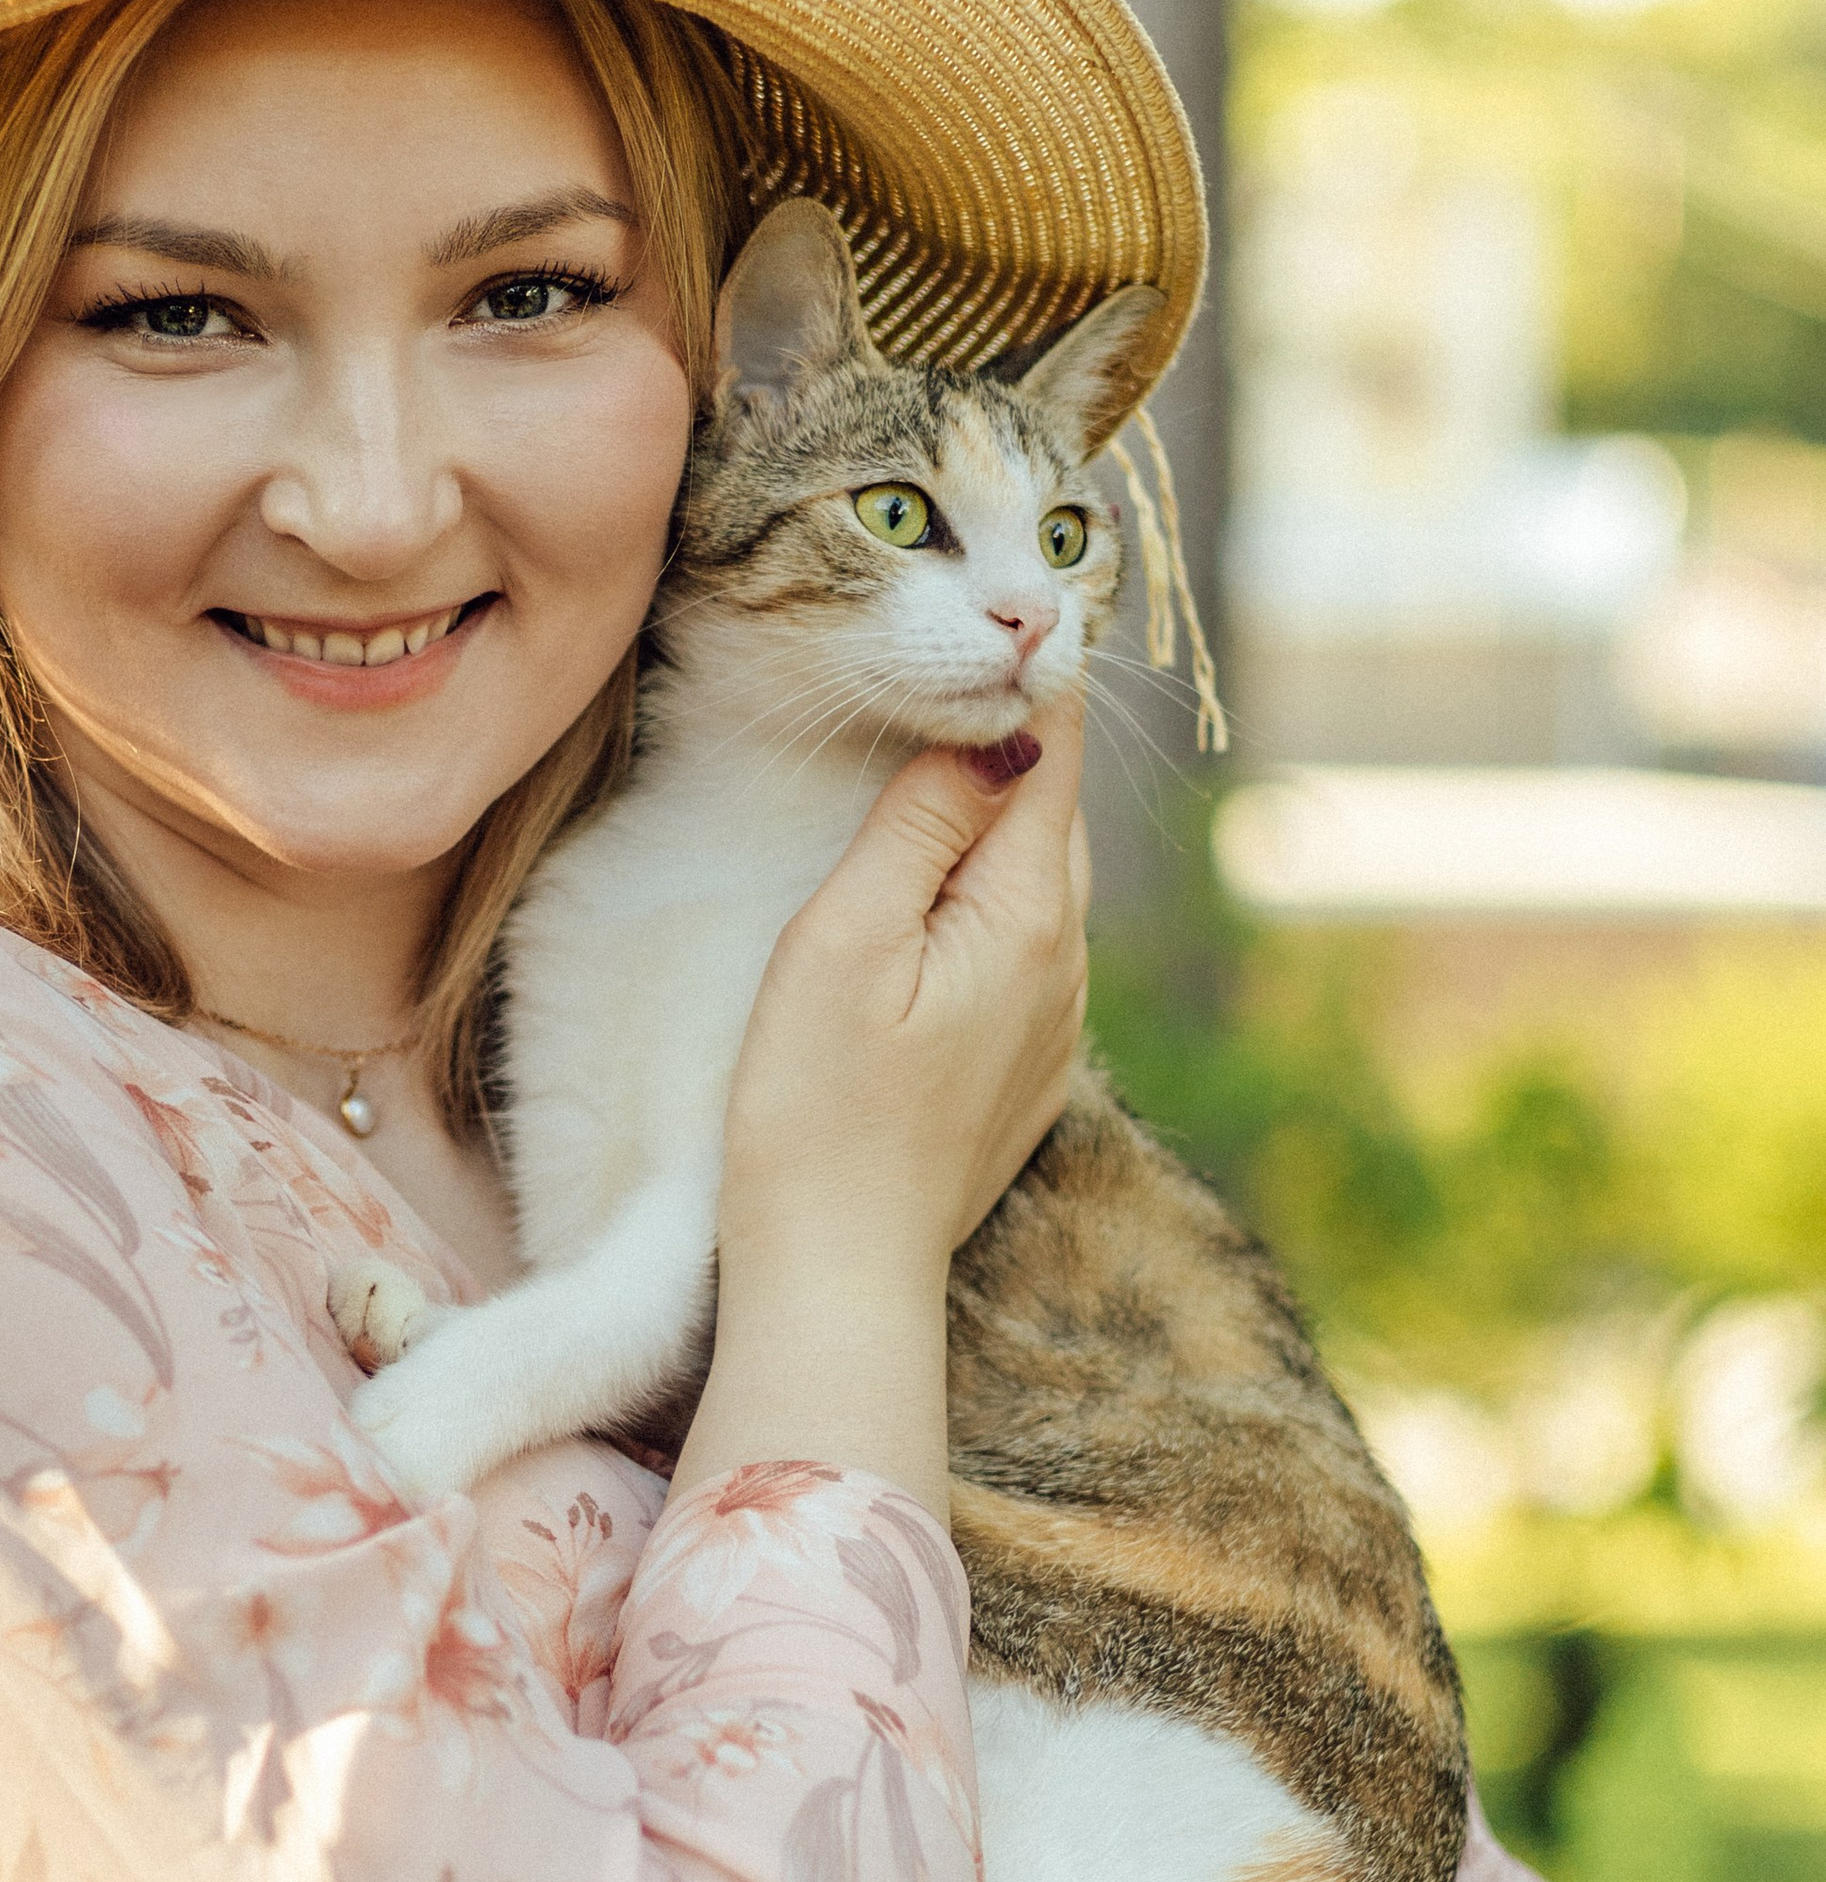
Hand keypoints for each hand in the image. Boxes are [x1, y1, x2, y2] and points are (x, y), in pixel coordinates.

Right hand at [671, 700, 1088, 1520]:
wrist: (839, 1281)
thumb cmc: (813, 1113)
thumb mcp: (843, 943)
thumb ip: (918, 825)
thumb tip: (987, 725)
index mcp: (1031, 913)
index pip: (1051, 749)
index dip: (1028, 668)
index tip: (1002, 600)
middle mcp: (1068, 964)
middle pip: (1048, 810)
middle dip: (1005, 738)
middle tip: (955, 656)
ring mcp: (1052, 1026)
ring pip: (1033, 882)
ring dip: (986, 821)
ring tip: (928, 760)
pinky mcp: (1021, 1074)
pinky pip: (1014, 951)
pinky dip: (977, 901)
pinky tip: (922, 903)